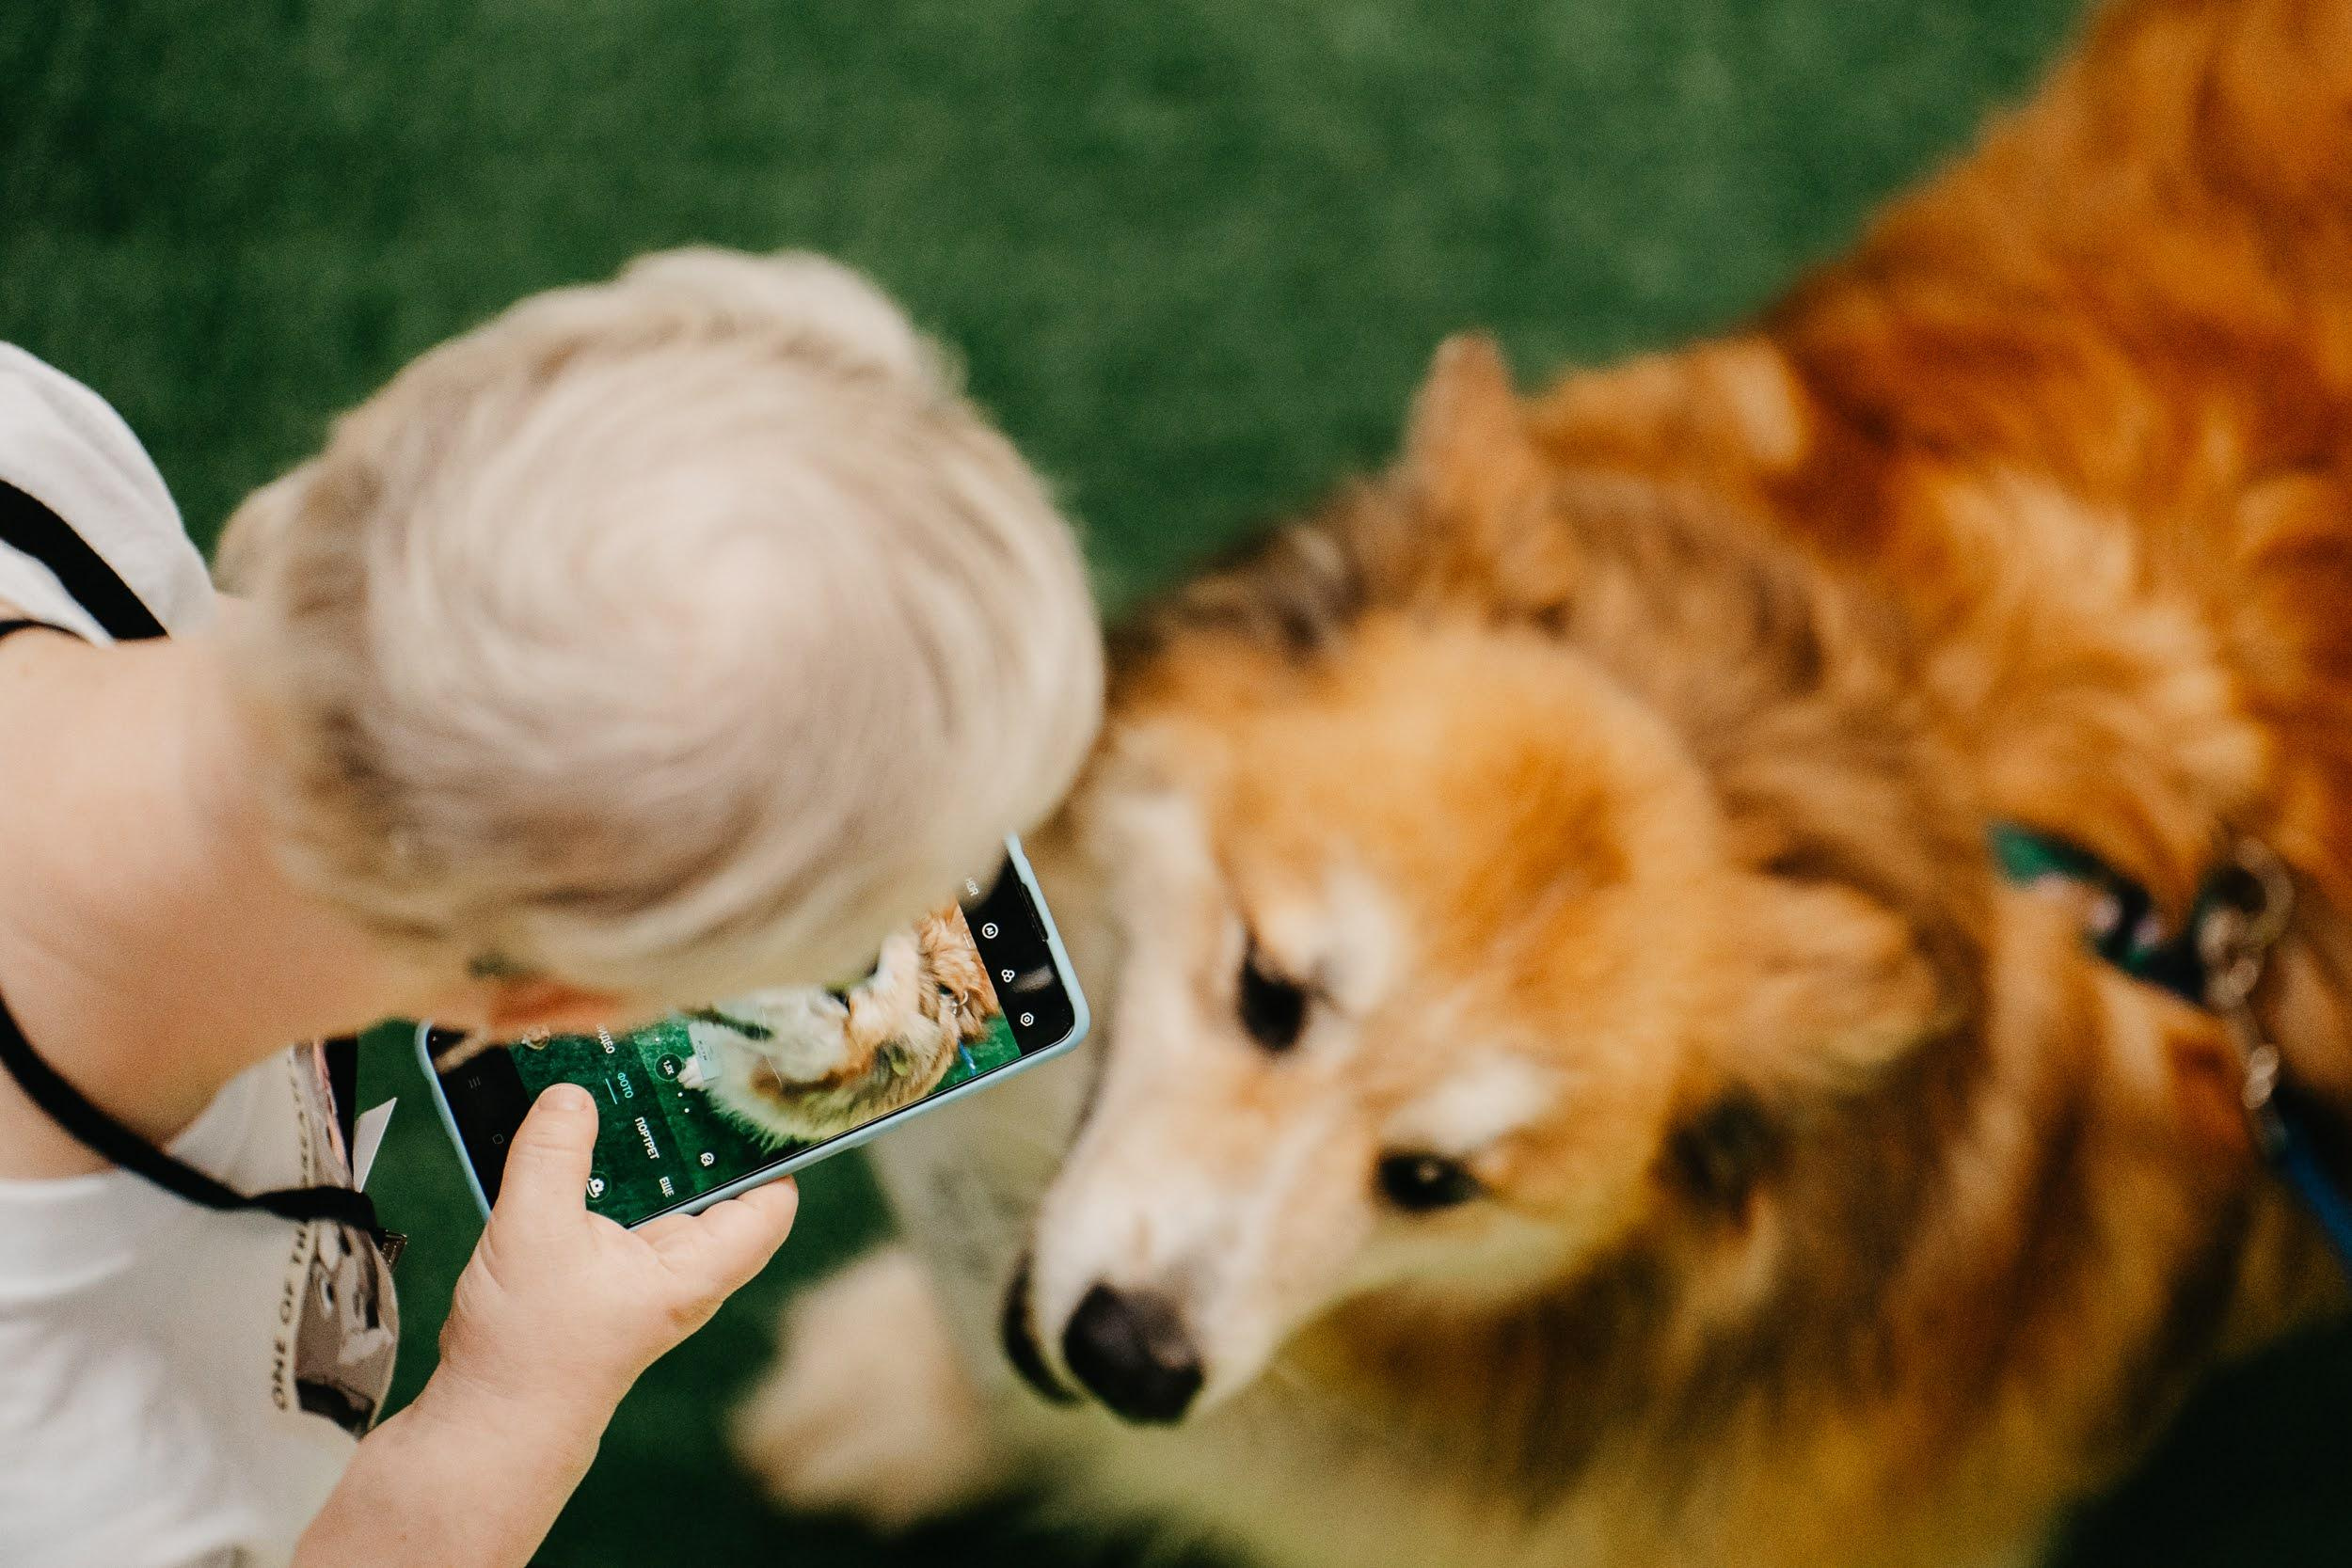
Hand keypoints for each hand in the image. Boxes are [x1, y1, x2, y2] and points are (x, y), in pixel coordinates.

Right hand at [434, 1083, 799, 1422]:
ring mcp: (639, 1271)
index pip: (771, 1201)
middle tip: (681, 1062)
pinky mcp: (599, 1272)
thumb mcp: (536, 1230)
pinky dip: (597, 1172)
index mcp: (694, 1267)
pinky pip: (613, 1208)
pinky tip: (567, 1133)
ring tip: (622, 1079)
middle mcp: (678, 1268)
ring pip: (656, 1192)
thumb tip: (573, 1094)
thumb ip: (554, 1154)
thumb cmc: (531, 1349)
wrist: (489, 1422)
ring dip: (639, 1147)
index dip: (777, 1147)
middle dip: (695, 1128)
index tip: (766, 1088)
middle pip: (712, 1183)